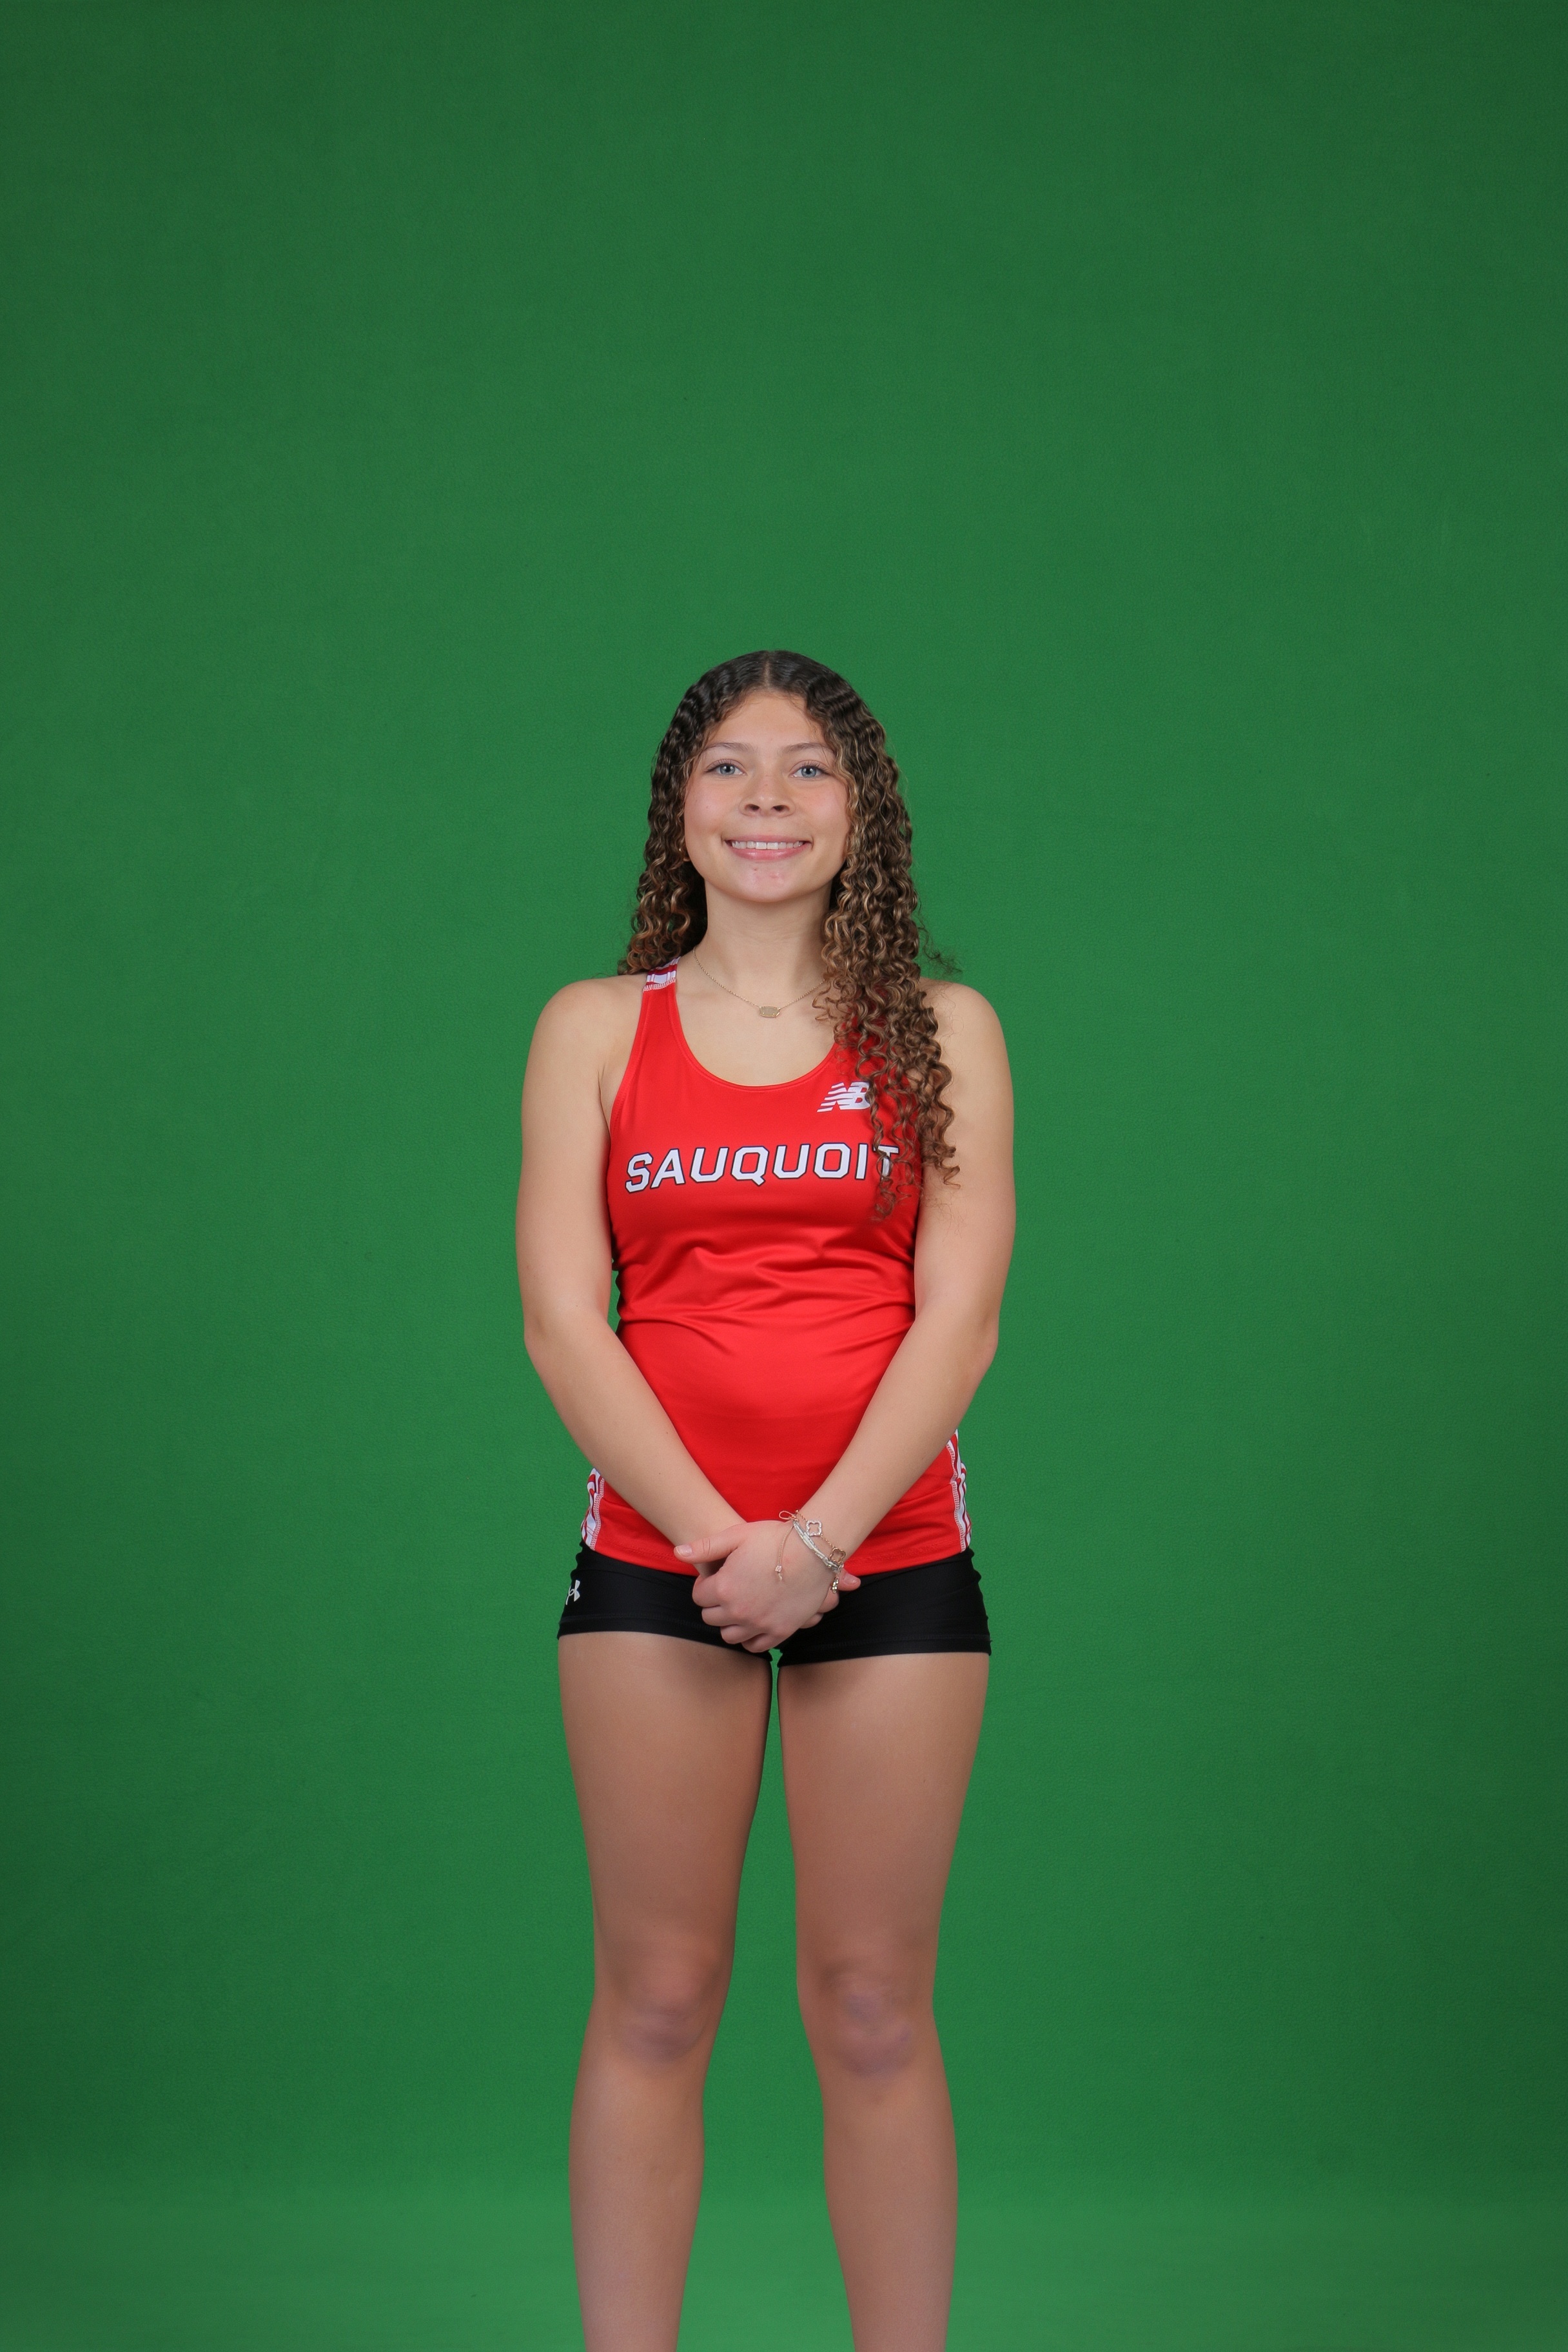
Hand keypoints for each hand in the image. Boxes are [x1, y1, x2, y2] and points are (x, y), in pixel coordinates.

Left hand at [675, 1520, 862, 1651]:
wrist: (814, 1550)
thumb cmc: (774, 1538)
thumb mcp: (737, 1535)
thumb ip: (705, 1547)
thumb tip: (678, 1552)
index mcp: (724, 1587)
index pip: (698, 1596)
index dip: (705, 1584)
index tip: (716, 1576)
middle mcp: (738, 1611)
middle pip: (711, 1617)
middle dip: (714, 1603)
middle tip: (727, 1589)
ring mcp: (759, 1624)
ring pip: (729, 1635)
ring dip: (729, 1623)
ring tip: (739, 1606)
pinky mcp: (779, 1631)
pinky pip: (755, 1646)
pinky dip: (749, 1638)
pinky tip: (752, 1623)